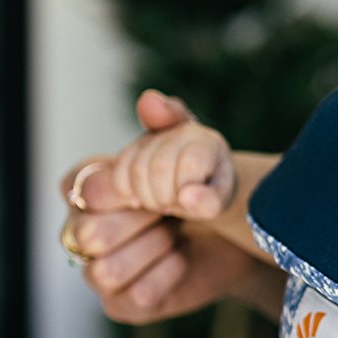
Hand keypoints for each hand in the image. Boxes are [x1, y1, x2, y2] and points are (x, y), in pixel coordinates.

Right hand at [61, 91, 265, 321]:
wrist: (235, 234)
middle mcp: (81, 232)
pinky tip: (182, 259)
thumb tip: (150, 100)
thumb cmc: (200, 184)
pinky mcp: (122, 305)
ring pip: (104, 270)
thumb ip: (172, 120)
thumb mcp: (194, 146)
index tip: (156, 185)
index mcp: (86, 189)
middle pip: (89, 234)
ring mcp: (98, 271)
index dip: (120, 188)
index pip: (78, 188)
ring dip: (153, 249)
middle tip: (172, 212)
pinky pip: (132, 297)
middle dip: (141, 221)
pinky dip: (165, 276)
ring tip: (177, 233)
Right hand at [95, 93, 235, 221]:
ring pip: (137, 169)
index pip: (191, 163)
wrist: (195, 183)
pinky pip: (118, 172)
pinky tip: (139, 200)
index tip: (191, 200)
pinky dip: (127, 191)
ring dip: (147, 197)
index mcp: (207, 142)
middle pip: (161, 167)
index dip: (187, 190)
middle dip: (165, 196)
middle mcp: (180, 131)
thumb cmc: (209, 193)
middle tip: (173, 205)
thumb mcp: (219, 202)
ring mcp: (154, 138)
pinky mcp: (131, 149)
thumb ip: (210, 202)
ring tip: (161, 203)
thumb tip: (186, 198)